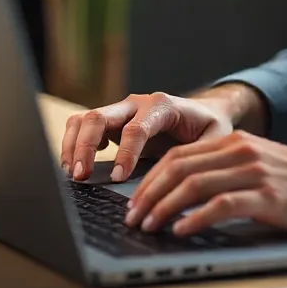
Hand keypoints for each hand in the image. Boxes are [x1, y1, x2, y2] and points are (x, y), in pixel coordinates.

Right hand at [60, 91, 235, 182]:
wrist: (204, 113)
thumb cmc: (210, 128)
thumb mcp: (214, 140)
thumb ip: (200, 156)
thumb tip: (184, 183)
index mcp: (163, 106)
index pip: (136, 128)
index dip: (125, 152)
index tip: (118, 177)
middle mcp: (137, 104)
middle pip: (100, 117)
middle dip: (86, 146)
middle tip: (81, 176)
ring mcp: (121, 111)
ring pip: (85, 118)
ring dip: (73, 145)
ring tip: (72, 173)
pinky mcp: (112, 122)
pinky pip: (82, 125)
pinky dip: (72, 143)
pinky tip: (73, 166)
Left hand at [122, 131, 286, 237]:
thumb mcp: (258, 164)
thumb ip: (226, 170)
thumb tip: (183, 194)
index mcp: (235, 141)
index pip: (180, 154)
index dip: (151, 177)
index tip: (135, 199)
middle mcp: (241, 150)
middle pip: (180, 166)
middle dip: (149, 193)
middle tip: (133, 216)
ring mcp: (254, 171)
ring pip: (194, 184)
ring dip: (164, 207)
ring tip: (149, 226)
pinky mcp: (267, 196)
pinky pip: (221, 204)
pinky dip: (195, 218)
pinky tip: (181, 231)